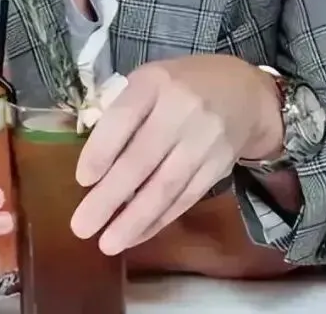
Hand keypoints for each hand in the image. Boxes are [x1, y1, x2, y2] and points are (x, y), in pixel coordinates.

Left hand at [70, 55, 282, 255]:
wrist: (244, 92)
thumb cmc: (178, 86)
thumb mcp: (147, 81)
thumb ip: (120, 111)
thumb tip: (92, 161)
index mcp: (153, 82)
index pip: (123, 118)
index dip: (101, 151)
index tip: (82, 180)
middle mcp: (181, 110)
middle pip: (142, 160)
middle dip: (109, 197)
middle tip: (81, 227)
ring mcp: (204, 140)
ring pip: (165, 187)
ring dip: (134, 220)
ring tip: (107, 243)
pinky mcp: (219, 166)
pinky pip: (185, 198)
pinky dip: (159, 220)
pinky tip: (136, 235)